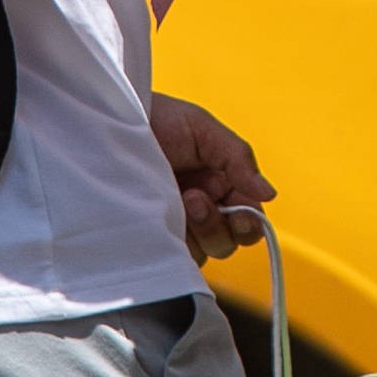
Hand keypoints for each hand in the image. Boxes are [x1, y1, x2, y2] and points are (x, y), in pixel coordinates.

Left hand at [147, 90, 274, 267]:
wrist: (106, 122)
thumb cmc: (154, 118)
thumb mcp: (200, 128)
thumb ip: (238, 158)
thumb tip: (270, 194)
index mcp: (220, 182)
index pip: (249, 216)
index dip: (249, 221)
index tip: (238, 212)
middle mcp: (202, 207)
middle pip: (231, 240)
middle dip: (220, 225)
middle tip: (196, 198)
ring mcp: (176, 225)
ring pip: (207, 252)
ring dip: (200, 230)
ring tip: (179, 200)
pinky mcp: (152, 237)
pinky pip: (175, 259)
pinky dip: (175, 246)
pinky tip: (160, 220)